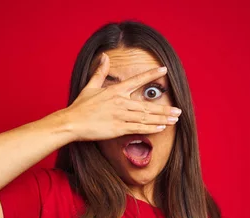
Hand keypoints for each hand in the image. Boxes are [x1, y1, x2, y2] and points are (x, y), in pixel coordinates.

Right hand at [64, 53, 181, 141]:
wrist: (72, 122)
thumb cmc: (80, 106)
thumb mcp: (90, 86)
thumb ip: (100, 72)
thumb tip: (105, 56)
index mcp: (115, 91)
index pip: (137, 80)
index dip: (151, 74)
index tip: (164, 69)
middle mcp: (121, 102)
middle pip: (147, 105)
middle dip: (164, 108)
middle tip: (178, 110)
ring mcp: (120, 116)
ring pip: (146, 117)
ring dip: (162, 118)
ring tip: (174, 119)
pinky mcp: (118, 129)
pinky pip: (138, 128)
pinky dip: (151, 128)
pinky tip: (161, 127)